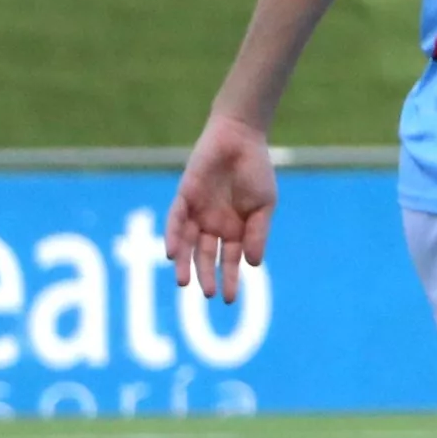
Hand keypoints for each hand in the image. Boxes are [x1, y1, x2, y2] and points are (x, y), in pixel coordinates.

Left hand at [166, 115, 277, 302]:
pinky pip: (175, 221)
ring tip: (185, 283)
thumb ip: (258, 234)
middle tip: (207, 294)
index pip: (229, 260)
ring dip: (185, 263)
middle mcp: (214, 224)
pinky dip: (174, 237)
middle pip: (206, 256)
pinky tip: (173, 253)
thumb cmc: (256, 171)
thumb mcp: (264, 206)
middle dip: (206, 275)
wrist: (240, 138)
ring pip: (187, 244)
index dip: (229, 279)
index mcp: (235, 228)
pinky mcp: (184, 198)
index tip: (228, 299)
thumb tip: (253, 264)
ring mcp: (197, 212)